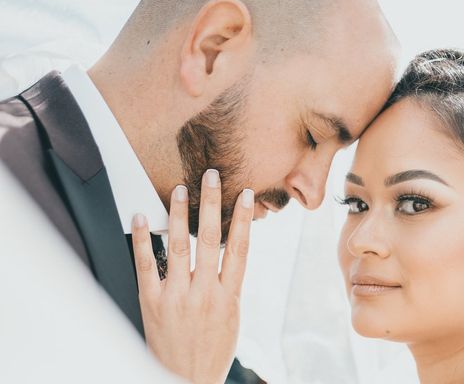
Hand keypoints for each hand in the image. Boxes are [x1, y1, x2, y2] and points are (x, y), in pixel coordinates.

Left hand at [131, 169, 253, 383]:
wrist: (185, 380)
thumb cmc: (213, 348)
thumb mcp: (232, 315)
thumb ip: (229, 283)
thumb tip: (229, 250)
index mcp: (228, 296)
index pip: (240, 249)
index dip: (243, 219)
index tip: (244, 195)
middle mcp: (204, 293)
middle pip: (209, 239)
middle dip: (211, 204)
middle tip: (211, 177)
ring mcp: (176, 297)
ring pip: (178, 247)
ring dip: (179, 214)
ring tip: (180, 189)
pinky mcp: (151, 303)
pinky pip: (146, 266)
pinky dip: (143, 241)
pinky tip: (142, 219)